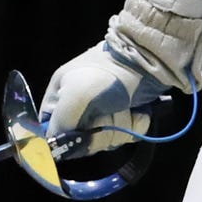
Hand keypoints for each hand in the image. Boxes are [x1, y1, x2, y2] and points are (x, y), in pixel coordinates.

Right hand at [41, 41, 157, 143]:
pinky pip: (128, 135)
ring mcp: (105, 112)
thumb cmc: (108, 75)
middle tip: (108, 111)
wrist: (149, 59)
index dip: (65, 139)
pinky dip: (135, 126)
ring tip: (126, 106)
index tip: (80, 136)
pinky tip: (139, 111)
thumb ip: (61, 123)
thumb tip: (57, 142)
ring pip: (107, 139)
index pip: (52, 130)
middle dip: (100, 131)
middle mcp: (79, 106)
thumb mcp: (76, 96)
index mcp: (60, 96)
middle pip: (83, 140)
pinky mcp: (127, 116)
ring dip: (120, 126)